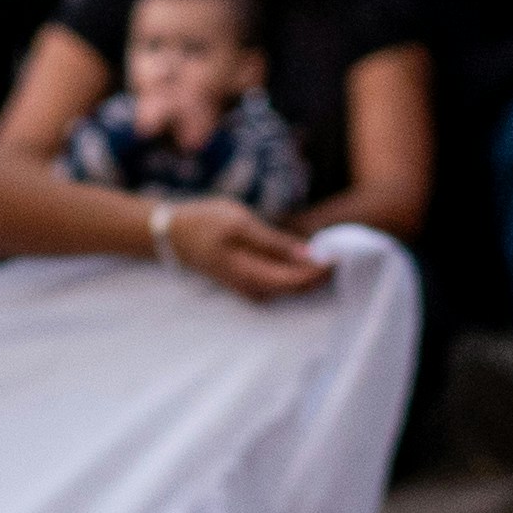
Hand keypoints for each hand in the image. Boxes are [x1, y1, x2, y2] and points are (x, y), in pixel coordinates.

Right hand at [163, 199, 330, 300]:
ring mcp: (249, 288)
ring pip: (289, 287)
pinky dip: (294, 273)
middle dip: (319, 274)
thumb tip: (309, 255)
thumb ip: (275, 242)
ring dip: (308, 274)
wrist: (172, 233)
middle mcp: (253, 289)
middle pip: (296, 289)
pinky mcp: (247, 282)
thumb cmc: (205, 222)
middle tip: (339, 251)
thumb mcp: (241, 223)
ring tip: (325, 254)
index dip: (321, 270)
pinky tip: (302, 258)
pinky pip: (278, 283)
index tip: (340, 253)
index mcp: (252, 275)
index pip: (298, 281)